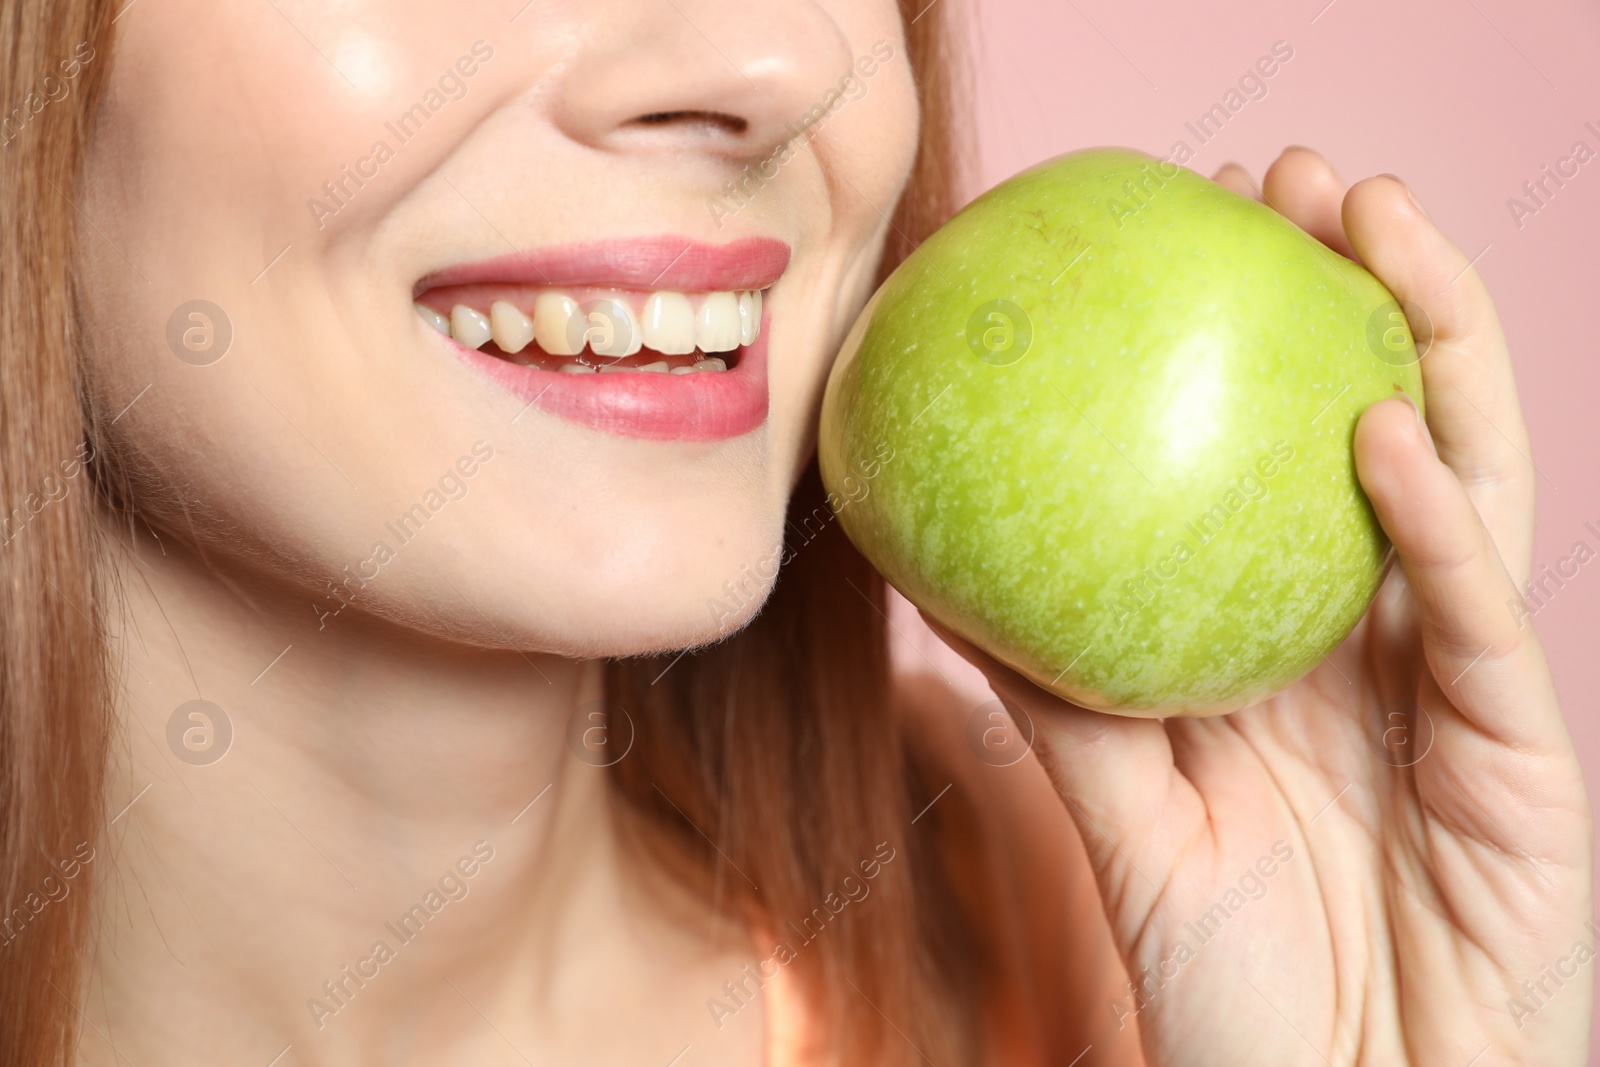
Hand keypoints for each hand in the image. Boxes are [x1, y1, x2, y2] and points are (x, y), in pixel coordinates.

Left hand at [932, 147, 1593, 1065]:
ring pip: (1469, 478)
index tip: (1182, 233)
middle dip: (1360, 292)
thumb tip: (940, 577)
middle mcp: (1386, 639)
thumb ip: (1055, 699)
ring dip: (1432, 344)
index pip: (1281, 458)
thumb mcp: (1121, 819)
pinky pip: (1481, 620)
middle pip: (1390, 427)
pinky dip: (1440, 525)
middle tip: (1292, 180)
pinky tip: (1383, 432)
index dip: (1252, 341)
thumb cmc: (1233, 983)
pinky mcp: (1526, 752)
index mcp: (1296, 645)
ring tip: (1375, 222)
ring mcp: (1463, 684)